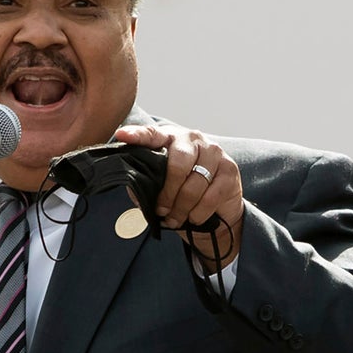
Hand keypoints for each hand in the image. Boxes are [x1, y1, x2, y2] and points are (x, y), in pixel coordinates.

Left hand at [114, 124, 243, 271]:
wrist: (219, 209)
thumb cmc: (183, 193)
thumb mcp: (161, 186)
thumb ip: (145, 181)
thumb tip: (131, 184)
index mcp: (170, 138)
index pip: (151, 134)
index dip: (137, 135)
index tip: (122, 134)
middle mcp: (193, 139)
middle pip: (177, 165)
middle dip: (167, 193)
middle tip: (161, 210)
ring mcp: (214, 152)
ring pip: (194, 185)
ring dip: (182, 208)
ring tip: (175, 218)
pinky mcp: (230, 169)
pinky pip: (210, 197)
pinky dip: (198, 213)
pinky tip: (192, 218)